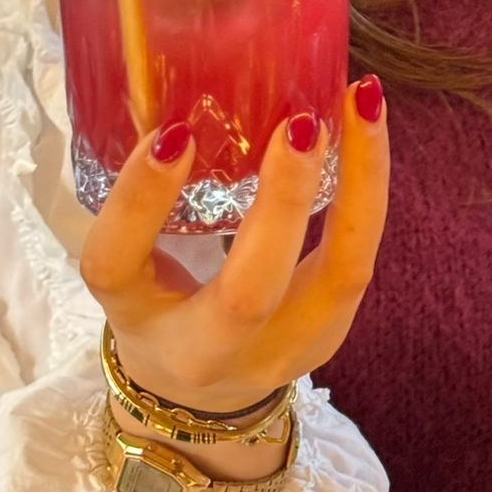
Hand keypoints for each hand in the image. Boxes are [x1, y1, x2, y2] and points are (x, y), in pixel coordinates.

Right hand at [80, 79, 388, 413]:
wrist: (200, 397)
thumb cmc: (160, 306)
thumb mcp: (128, 265)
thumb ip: (144, 202)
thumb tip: (179, 93)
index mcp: (138, 322)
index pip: (122, 267)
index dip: (141, 202)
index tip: (172, 134)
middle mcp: (209, 351)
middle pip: (248, 294)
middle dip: (280, 203)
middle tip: (298, 122)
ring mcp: (282, 351)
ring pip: (338, 274)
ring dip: (359, 181)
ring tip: (362, 102)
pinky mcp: (331, 333)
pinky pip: (360, 256)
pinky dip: (369, 187)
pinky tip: (368, 126)